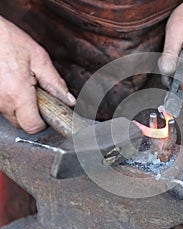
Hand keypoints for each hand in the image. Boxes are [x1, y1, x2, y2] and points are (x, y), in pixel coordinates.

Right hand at [0, 16, 75, 133]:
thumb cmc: (7, 40)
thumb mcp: (39, 59)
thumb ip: (55, 82)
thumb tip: (68, 99)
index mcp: (18, 93)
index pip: (32, 126)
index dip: (42, 123)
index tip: (47, 114)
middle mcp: (2, 100)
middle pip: (22, 123)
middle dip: (32, 114)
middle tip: (36, 94)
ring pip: (11, 115)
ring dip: (20, 106)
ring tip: (22, 85)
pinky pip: (2, 105)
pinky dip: (9, 99)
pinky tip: (12, 84)